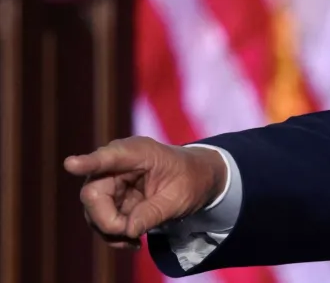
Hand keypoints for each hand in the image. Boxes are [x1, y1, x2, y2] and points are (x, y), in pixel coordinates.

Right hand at [63, 136, 226, 249]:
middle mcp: (117, 164)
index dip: (89, 162)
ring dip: (111, 231)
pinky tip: (133, 240)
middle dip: (108, 220)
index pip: (110, 157)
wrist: (195, 178)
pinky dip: (114, 234)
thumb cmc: (190, 179)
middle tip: (133, 234)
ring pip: (93, 211)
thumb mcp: (180, 197)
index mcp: (139, 152)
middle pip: (93, 193)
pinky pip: (100, 220)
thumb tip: (128, 229)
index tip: (71, 164)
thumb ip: (154, 212)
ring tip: (137, 239)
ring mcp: (110, 181)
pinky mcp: (109, 197)